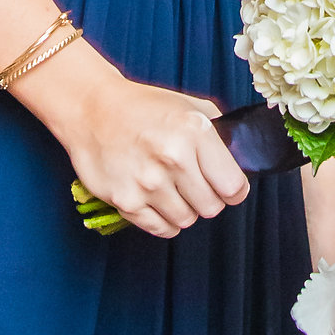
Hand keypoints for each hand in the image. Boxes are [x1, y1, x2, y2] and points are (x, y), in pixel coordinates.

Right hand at [33, 59, 249, 238]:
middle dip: (208, 199)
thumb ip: (220, 132)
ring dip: (184, 209)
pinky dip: (163, 220)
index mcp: (194, 132)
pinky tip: (157, 200)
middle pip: (211, 207)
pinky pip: (161, 229)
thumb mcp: (189, 106)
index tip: (226, 187)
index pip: (233, 186)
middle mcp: (173, 158)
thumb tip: (241, 158)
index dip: (234, 190)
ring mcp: (147, 183)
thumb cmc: (144, 107)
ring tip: (171, 188)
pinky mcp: (125, 201)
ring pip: (186, 220)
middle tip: (195, 185)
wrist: (92, 109)